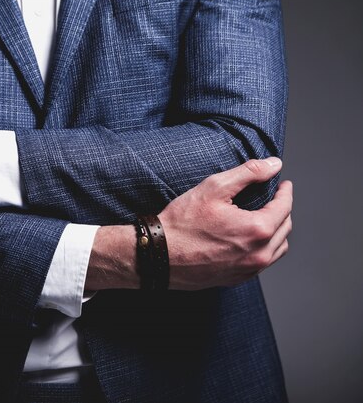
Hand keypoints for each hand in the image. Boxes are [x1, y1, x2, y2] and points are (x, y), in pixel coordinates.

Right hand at [86, 158, 291, 291]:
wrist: (158, 255)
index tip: (282, 184)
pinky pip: (262, 263)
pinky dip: (263, 249)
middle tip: (273, 198)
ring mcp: (248, 270)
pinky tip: (250, 239)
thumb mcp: (213, 187)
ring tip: (264, 218)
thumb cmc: (181, 222)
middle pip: (285, 228)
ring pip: (277, 249)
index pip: (285, 207)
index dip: (285, 192)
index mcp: (257, 229)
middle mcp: (258, 254)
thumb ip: (248, 173)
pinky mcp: (236, 279)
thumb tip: (274, 164)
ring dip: (276, 231)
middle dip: (282, 210)